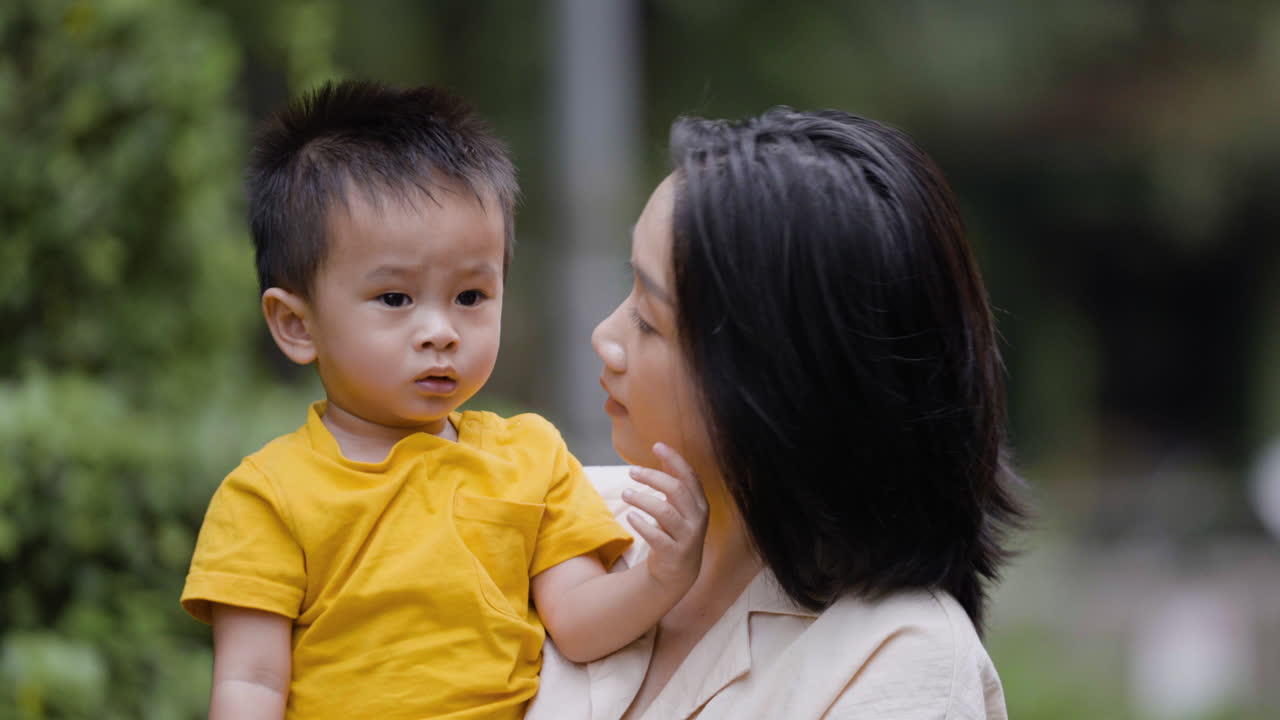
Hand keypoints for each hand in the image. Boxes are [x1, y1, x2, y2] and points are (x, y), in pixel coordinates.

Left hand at [622, 443, 707, 596]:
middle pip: (676, 490)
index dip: (674, 459)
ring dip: (643, 499)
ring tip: (625, 493)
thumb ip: (672, 479)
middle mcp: (697, 518)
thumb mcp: (678, 505)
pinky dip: (642, 525)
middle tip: (631, 471)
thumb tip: (662, 449)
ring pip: (665, 512)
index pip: (689, 475)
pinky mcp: (674, 553)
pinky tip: (630, 516)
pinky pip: (657, 536)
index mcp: (699, 503)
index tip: (657, 446)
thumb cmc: (676, 531)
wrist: (678, 571)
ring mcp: (687, 536)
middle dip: (653, 477)